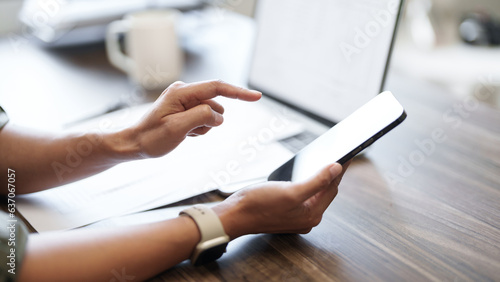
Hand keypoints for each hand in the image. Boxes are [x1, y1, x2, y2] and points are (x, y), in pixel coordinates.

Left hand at [125, 80, 260, 157]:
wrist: (135, 144)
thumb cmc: (151, 137)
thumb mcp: (177, 129)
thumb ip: (201, 117)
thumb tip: (219, 115)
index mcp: (181, 92)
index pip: (217, 87)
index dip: (239, 92)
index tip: (257, 96)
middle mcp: (184, 91)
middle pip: (214, 104)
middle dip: (209, 121)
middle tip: (188, 132)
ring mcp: (185, 100)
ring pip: (211, 113)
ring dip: (203, 127)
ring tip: (184, 133)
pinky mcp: (185, 108)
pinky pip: (204, 118)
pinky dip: (199, 128)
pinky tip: (184, 133)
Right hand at [214, 162, 349, 238]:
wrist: (235, 215)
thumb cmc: (259, 205)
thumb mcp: (291, 191)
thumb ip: (317, 181)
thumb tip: (336, 169)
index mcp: (312, 214)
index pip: (332, 188)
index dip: (339, 170)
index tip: (347, 154)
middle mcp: (307, 218)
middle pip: (325, 191)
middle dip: (332, 174)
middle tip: (339, 155)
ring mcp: (296, 216)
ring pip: (315, 193)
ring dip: (319, 178)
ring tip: (325, 162)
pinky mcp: (286, 212)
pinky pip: (304, 196)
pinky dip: (308, 184)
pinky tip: (305, 175)